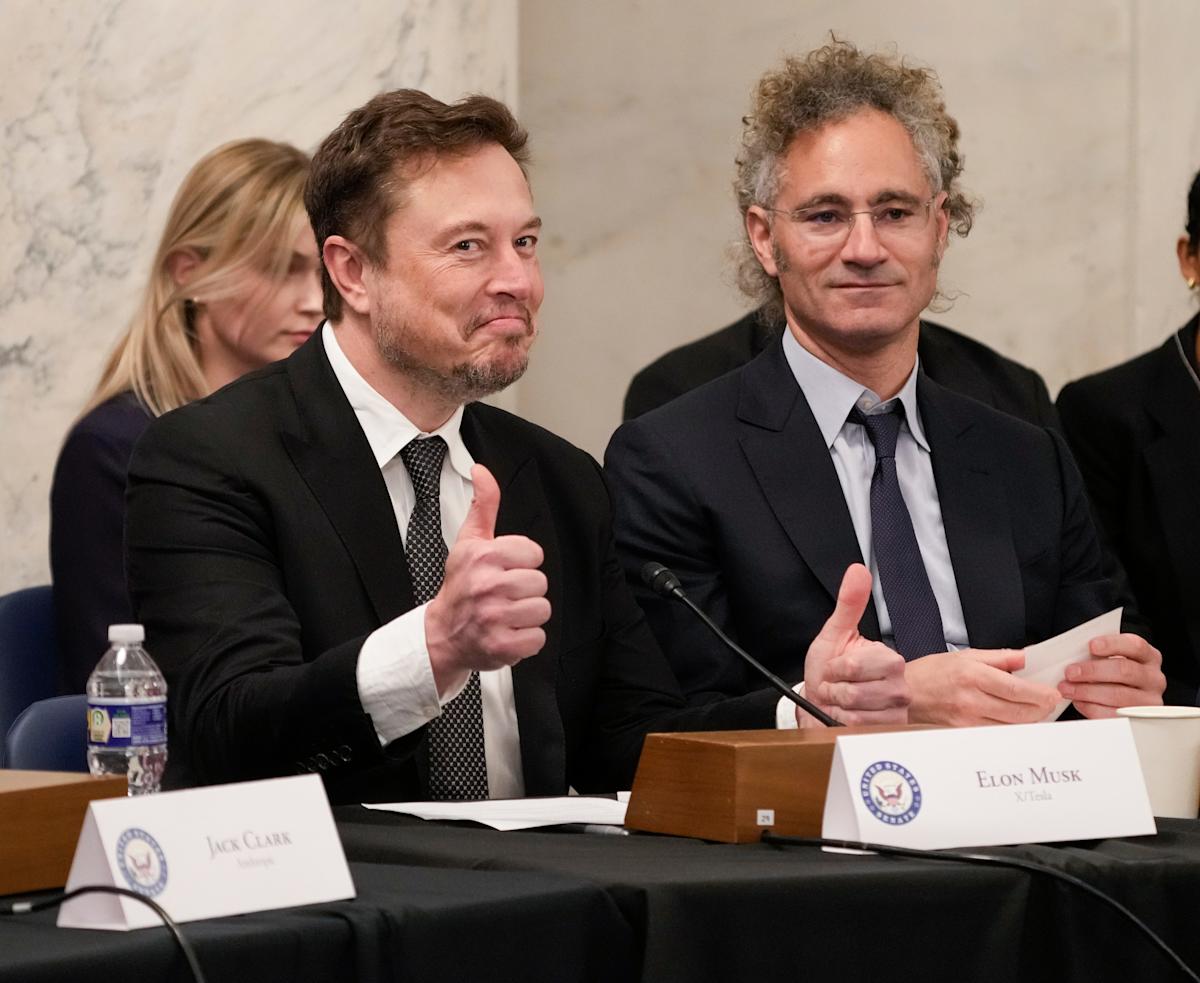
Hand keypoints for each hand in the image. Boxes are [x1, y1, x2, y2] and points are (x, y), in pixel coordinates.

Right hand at [425, 464, 550, 693]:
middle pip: (540, 583)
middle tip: (504, 596)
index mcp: (484, 556)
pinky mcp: (502, 646)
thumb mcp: (469, 541)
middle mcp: (488, 585)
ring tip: (506, 615)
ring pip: (542, 610)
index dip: (523, 563)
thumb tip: (482, 470)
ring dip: (527, 616)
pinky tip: (508, 633)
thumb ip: (483, 505)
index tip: (504, 571)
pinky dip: (526, 640)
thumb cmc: (460, 586)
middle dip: (526, 591)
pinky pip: (538, 638)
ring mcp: (494, 617)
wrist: (441, 634)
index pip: (534, 554)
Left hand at [800, 564, 909, 726]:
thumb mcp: (835, 633)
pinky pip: (855, 728)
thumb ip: (849, 602)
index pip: (853, 666)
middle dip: (833, 689)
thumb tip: (858, 570)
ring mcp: (896, 711)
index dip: (834, 668)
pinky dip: (841, 722)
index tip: (836, 667)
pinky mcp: (888, 732)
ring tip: (839, 699)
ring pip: (854, 711)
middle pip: (853, 692)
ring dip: (836, 706)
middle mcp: (899, 685)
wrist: (824, 701)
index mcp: (890, 659)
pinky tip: (844, 715)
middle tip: (836, 685)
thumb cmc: (830, 667)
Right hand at [906, 649, 1059, 725]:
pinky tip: (1017, 720)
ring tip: (1037, 710)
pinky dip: (1012, 728)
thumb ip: (999, 657)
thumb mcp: (965, 655)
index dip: (1039, 694)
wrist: (906, 692)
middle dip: (1041, 709)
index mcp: (973, 676)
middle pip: (1019, 712)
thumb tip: (1023, 658)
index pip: (1016, 689)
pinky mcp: (965, 731)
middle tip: (1050, 703)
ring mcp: (968, 719)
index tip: (1052, 693)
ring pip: (1011, 726)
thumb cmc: (931, 672)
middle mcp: (971, 700)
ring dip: (1030, 720)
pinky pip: (997, 733)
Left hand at [1058, 633, 1164, 717]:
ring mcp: (1149, 700)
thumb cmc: (1112, 675)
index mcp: (1148, 657)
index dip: (1112, 644)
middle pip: (1124, 670)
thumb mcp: (1109, 660)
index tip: (1091, 646)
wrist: (1121, 700)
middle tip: (1070, 672)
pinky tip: (1079, 702)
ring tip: (1068, 689)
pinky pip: (1114, 715)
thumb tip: (1073, 653)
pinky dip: (1092, 708)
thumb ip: (1098, 655)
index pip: (1135, 646)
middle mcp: (1153, 678)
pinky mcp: (1138, 719)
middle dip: (1093, 671)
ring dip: (1087, 691)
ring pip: (1118, 694)